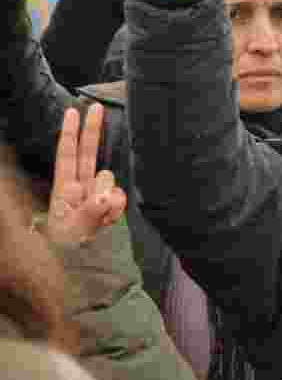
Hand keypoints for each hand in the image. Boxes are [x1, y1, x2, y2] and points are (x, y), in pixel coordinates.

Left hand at [46, 104, 126, 246]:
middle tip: (96, 107)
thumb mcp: (70, 234)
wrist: (79, 272)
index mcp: (62, 191)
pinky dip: (117, 210)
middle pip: (88, 154)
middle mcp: (80, 189)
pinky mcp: (111, 207)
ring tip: (99, 222)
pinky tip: (107, 222)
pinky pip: (121, 199)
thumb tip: (107, 196)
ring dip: (108, 200)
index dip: (69, 133)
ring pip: (111, 182)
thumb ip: (88, 213)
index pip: (66, 156)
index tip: (72, 111)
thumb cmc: (66, 252)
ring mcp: (97, 197)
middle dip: (92, 131)